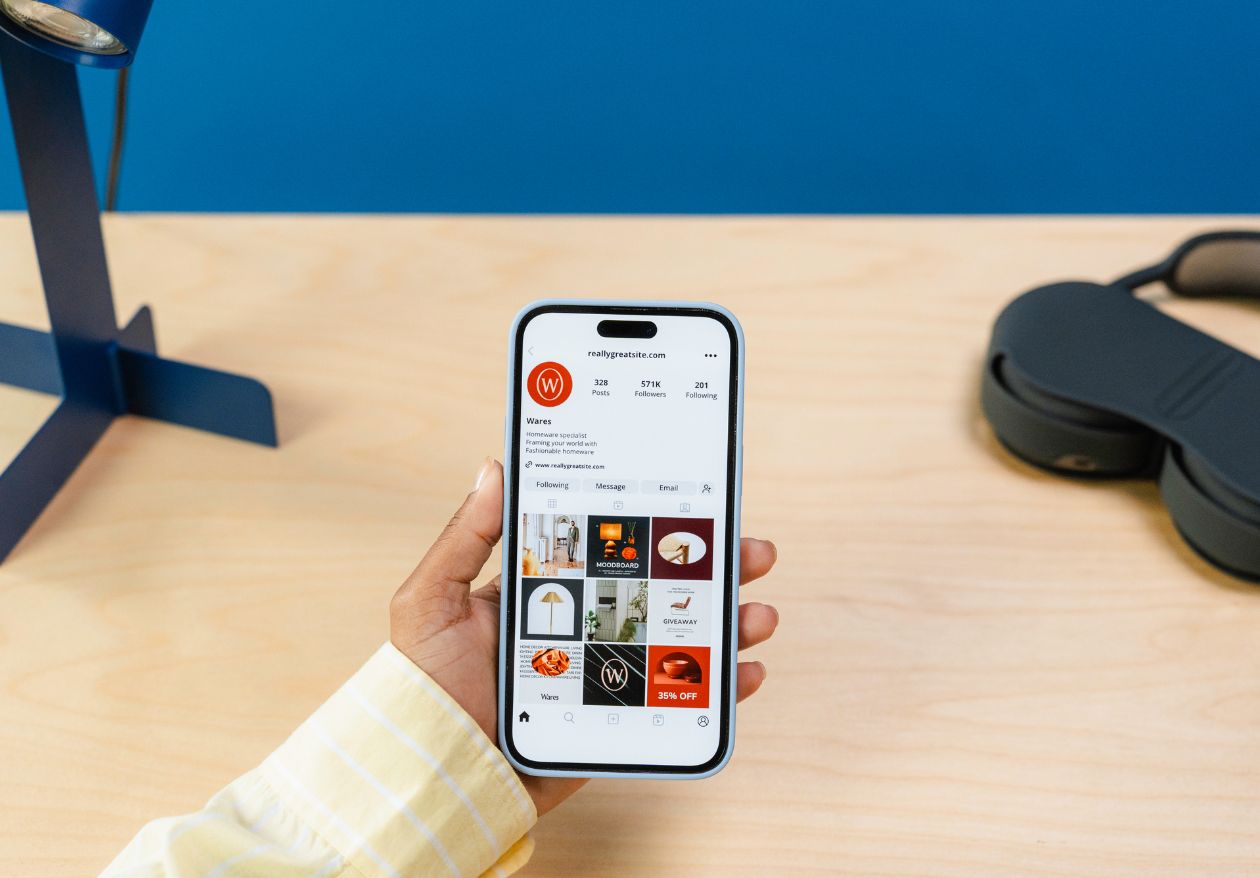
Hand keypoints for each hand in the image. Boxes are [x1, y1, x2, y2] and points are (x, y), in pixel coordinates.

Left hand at [390, 458, 780, 815]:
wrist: (435, 776)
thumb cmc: (421, 687)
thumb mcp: (430, 600)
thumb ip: (463, 538)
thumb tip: (493, 468)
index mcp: (543, 592)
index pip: (610, 548)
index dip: (654, 525)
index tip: (692, 500)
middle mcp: (580, 627)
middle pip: (659, 588)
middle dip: (710, 570)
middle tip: (752, 550)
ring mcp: (603, 673)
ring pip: (680, 639)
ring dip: (727, 622)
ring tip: (760, 612)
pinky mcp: (616, 721)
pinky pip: (677, 700)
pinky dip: (719, 688)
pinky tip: (747, 672)